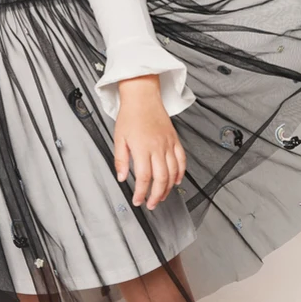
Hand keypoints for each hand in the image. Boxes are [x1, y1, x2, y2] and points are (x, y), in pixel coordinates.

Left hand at [114, 75, 186, 209]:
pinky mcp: (175, 139)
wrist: (143, 96)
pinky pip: (182, 160)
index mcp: (142, 148)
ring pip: (173, 172)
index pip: (144, 177)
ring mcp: (168, 143)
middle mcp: (158, 147)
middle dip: (156, 195)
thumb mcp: (118, 138)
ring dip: (168, 188)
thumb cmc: (130, 115)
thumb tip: (122, 178)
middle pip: (161, 178)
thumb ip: (120, 160)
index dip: (142, 193)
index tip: (137, 201)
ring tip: (161, 197)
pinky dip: (181, 173)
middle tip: (151, 205)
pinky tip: (176, 181)